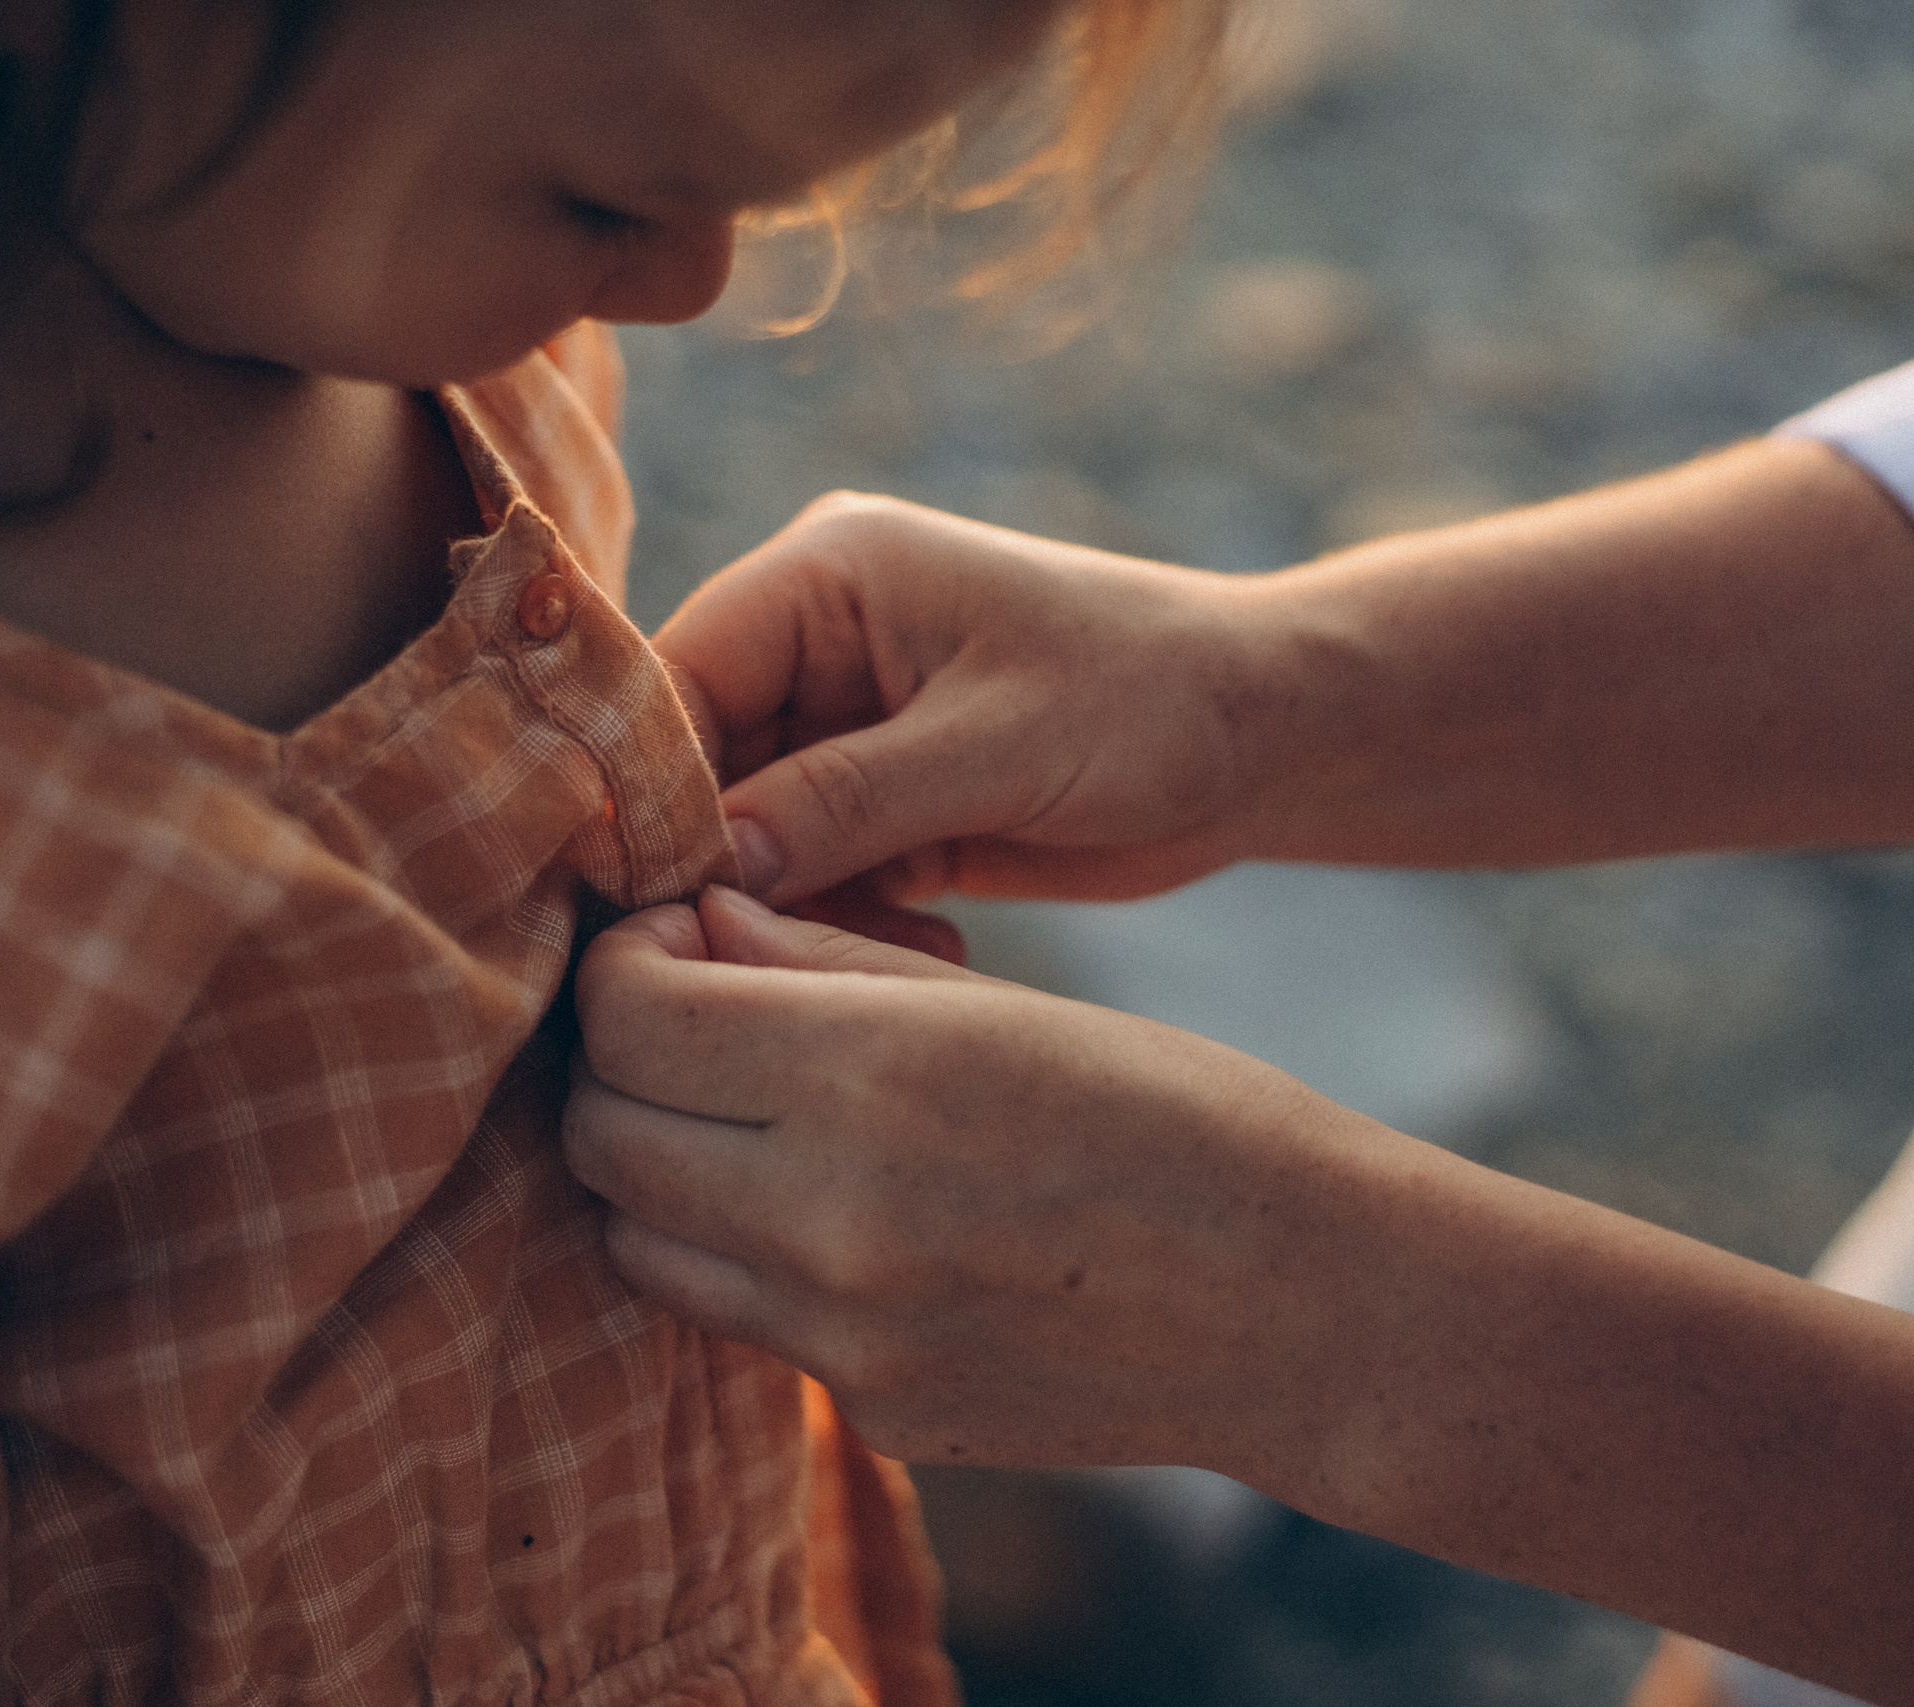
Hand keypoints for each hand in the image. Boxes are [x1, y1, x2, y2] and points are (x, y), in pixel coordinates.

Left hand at [564, 885, 1390, 1475]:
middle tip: (700, 1021)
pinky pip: (737, 1320)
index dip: (629, 959)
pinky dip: (746, 1254)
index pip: (628, 1015)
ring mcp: (845, 1338)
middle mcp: (831, 1219)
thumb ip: (826, 964)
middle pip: (602, 1134)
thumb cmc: (1186, 1116)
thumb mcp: (1009, 1001)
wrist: (1309, 1310)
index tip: (682, 941)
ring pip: (638, 1241)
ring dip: (661, 1166)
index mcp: (875, 1078)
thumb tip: (695, 924)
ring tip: (757, 1119)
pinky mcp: (873, 1412)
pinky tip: (841, 1210)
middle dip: (625, 1060)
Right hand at [654, 493, 1268, 907]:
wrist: (1266, 738)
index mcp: (826, 576)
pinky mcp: (884, 798)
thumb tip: (707, 870)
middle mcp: (817, 640)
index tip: (653, 899)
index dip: (647, 787)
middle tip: (749, 960)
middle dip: (719, 866)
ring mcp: (848, 723)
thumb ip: (846, 801)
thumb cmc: (1151, 701)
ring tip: (887, 956)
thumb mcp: (998, 746)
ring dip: (793, 910)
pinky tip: (927, 955)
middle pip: (696, 764)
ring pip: (748, 834)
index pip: (674, 676)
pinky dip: (846, 925)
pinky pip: (812, 873)